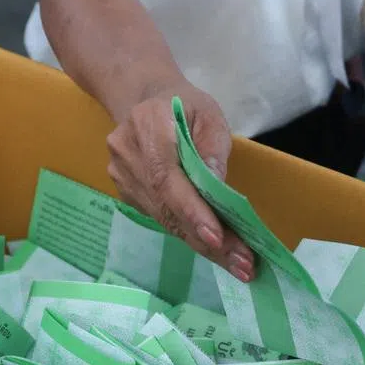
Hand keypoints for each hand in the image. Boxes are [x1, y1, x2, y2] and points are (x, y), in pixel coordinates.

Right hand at [106, 83, 254, 280]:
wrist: (145, 99)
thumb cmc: (184, 105)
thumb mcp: (209, 113)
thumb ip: (213, 147)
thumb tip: (218, 188)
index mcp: (146, 125)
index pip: (167, 177)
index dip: (191, 210)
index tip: (217, 238)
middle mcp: (126, 153)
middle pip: (167, 207)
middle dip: (208, 239)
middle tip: (243, 265)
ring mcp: (121, 175)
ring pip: (165, 219)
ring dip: (203, 244)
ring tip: (239, 264)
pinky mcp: (127, 192)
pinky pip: (162, 218)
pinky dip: (190, 234)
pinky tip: (217, 248)